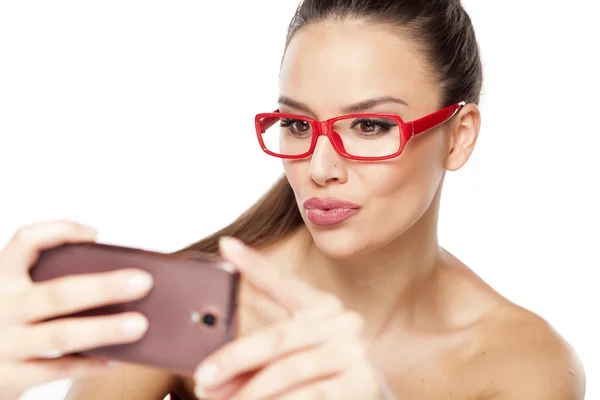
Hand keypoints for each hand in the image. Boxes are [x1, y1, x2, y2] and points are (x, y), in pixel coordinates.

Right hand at [0, 221, 153, 398]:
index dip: (60, 232)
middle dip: (104, 287)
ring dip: (104, 329)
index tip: (96, 234)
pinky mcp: (10, 377)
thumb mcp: (13, 295)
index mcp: (1, 279)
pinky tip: (116, 359)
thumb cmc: (5, 324)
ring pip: (62, 334)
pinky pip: (57, 369)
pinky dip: (89, 364)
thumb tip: (118, 277)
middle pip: (58, 293)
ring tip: (139, 324)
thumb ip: (45, 283)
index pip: (25, 242)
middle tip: (143, 281)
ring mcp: (4, 344)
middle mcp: (1, 308)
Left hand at [193, 237, 394, 399]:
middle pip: (277, 337)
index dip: (254, 264)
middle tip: (203, 376)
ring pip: (288, 370)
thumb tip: (211, 358)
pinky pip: (310, 395)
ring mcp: (356, 352)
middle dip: (234, 359)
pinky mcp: (363, 383)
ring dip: (249, 391)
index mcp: (324, 308)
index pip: (284, 282)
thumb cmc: (326, 381)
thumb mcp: (297, 356)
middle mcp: (344, 322)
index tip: (225, 244)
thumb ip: (264, 351)